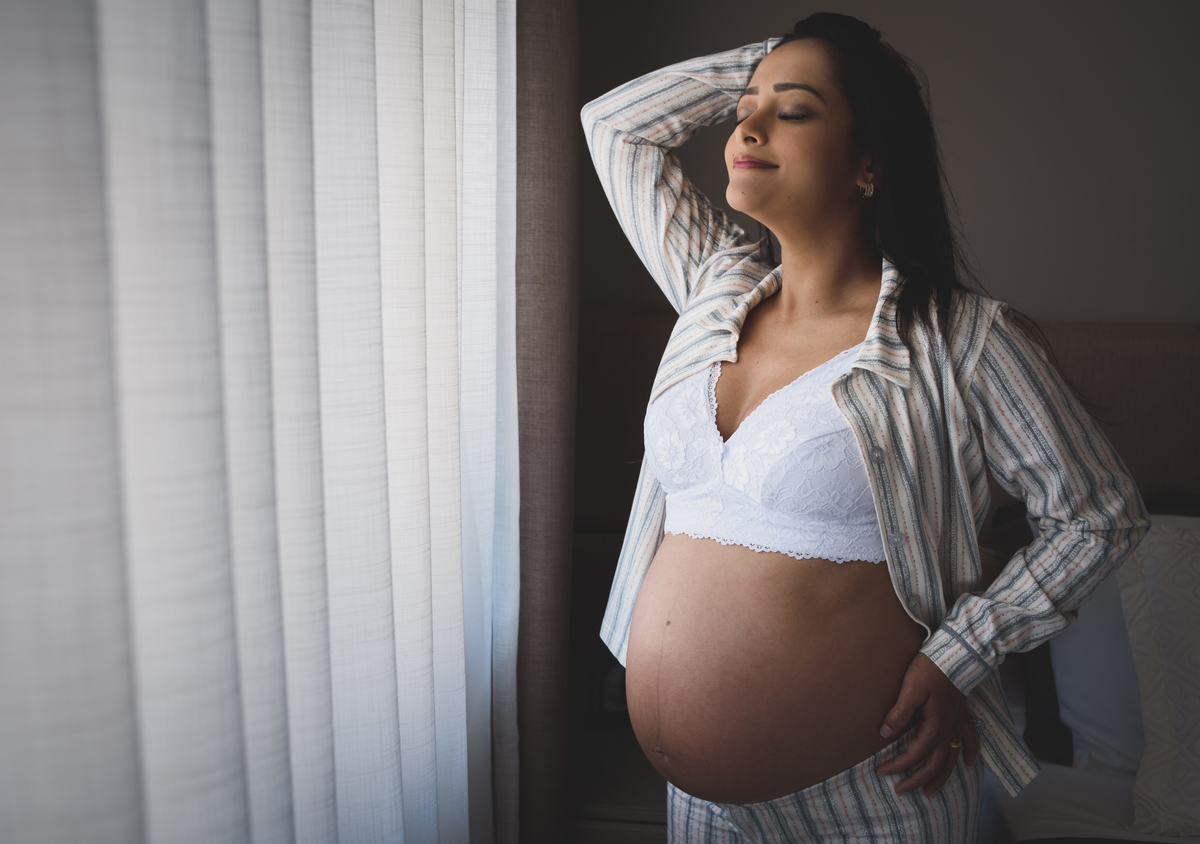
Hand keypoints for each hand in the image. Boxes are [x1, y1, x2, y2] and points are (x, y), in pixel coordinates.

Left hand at [874, 653, 978, 796]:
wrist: (955, 654)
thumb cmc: (930, 669)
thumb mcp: (910, 689)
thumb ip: (898, 713)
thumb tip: (884, 732)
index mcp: (935, 726)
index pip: (914, 754)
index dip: (897, 765)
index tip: (882, 771)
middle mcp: (949, 731)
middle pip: (934, 764)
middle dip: (917, 780)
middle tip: (901, 791)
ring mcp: (958, 724)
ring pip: (951, 758)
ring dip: (941, 777)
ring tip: (931, 792)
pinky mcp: (963, 715)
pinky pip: (970, 739)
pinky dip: (970, 753)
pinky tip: (969, 763)